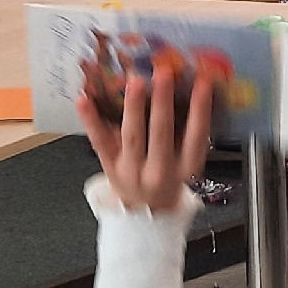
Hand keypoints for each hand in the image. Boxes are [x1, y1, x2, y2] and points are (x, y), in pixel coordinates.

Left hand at [78, 63, 212, 213]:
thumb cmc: (168, 178)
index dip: (201, 110)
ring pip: (132, 135)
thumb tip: (188, 87)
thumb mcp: (186, 163)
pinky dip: (90, 120)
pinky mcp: (109, 165)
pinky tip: (84, 100)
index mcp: (185, 168)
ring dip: (133, 106)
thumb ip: (187, 133)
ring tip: (135, 82)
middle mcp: (159, 170)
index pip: (196, 137)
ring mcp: (131, 168)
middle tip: (163, 74)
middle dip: (162, 102)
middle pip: (161, 134)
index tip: (203, 82)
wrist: (145, 213)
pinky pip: (99, 141)